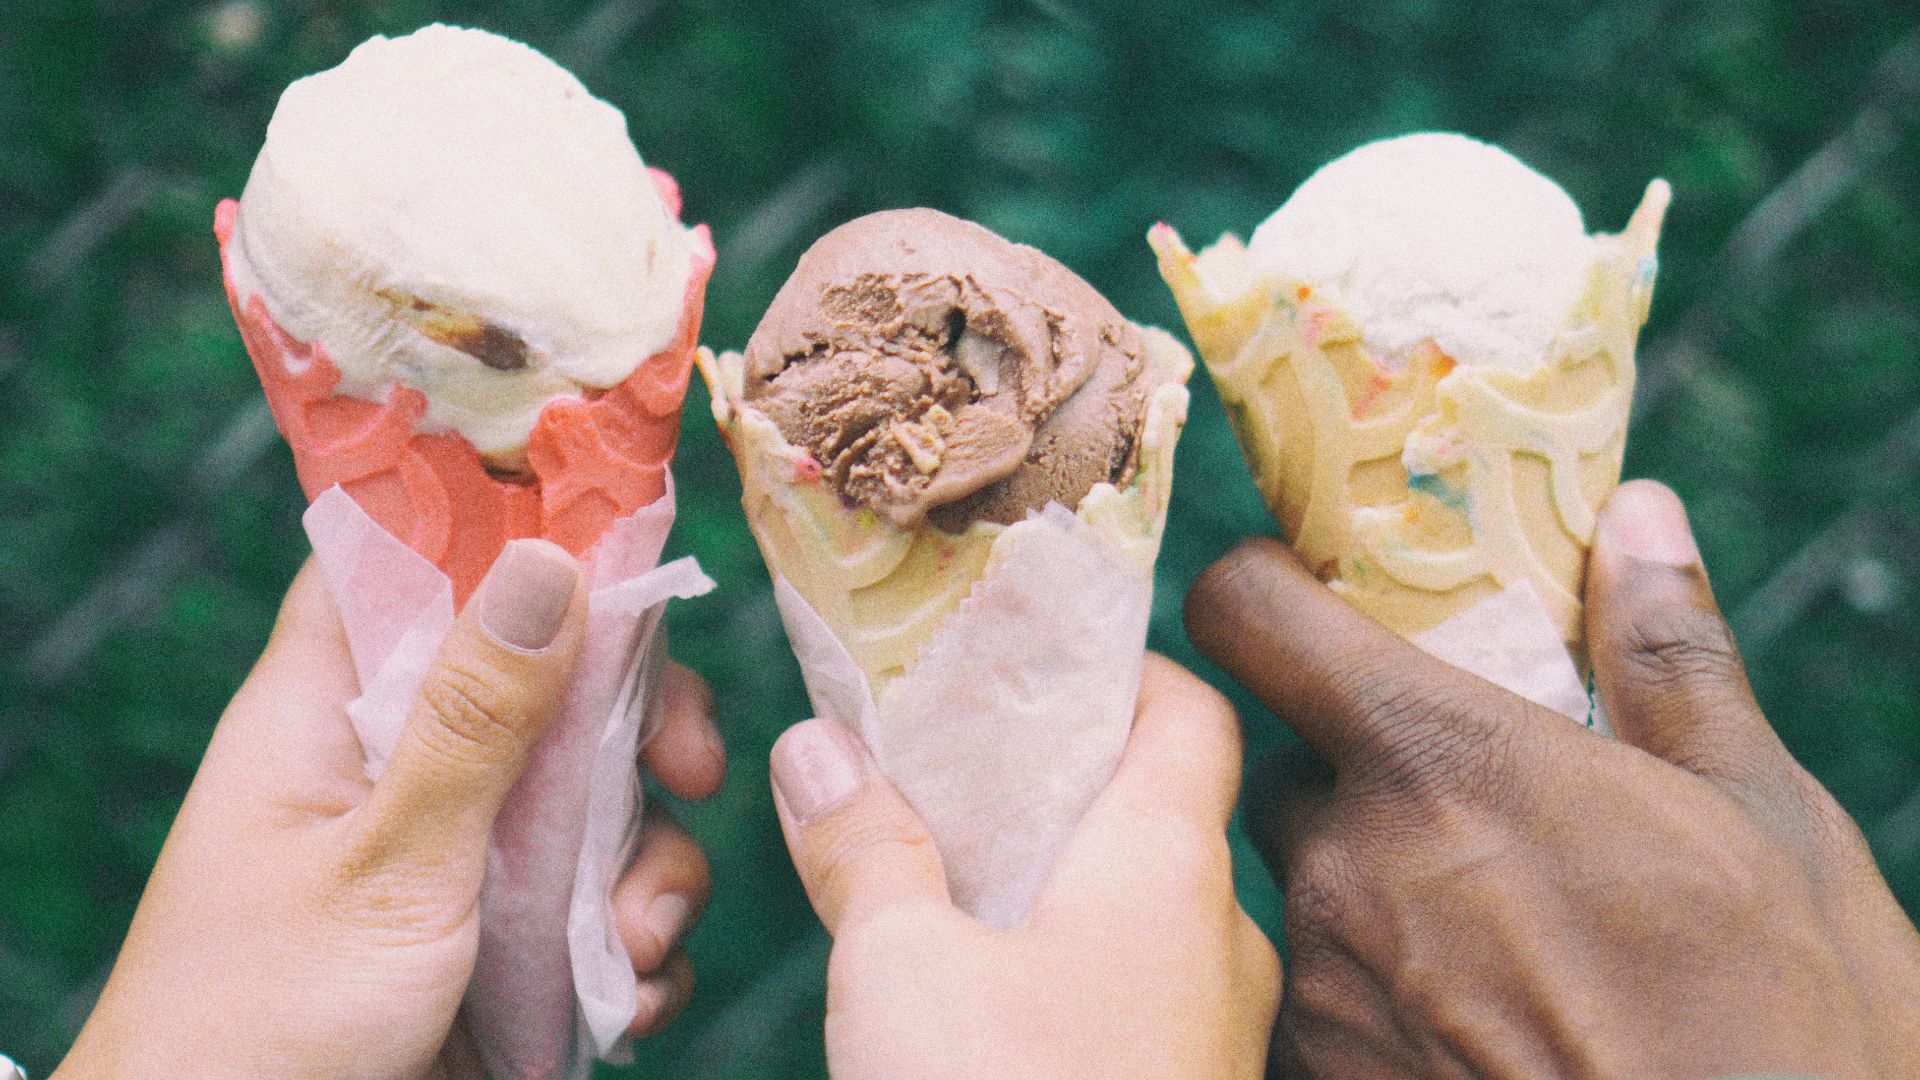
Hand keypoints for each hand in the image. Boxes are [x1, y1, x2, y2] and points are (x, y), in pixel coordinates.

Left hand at [56, 540, 726, 1078]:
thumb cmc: (257, 1028)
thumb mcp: (384, 863)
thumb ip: (475, 718)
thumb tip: (550, 557)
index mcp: (329, 711)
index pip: (414, 560)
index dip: (514, 530)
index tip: (624, 543)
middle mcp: (399, 766)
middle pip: (548, 678)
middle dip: (638, 725)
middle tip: (690, 769)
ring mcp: (458, 855)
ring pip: (598, 799)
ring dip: (650, 865)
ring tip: (635, 946)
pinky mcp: (503, 941)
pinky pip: (604, 903)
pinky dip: (636, 945)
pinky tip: (628, 996)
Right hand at [770, 653, 1279, 1079]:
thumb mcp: (900, 966)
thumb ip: (864, 844)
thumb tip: (819, 747)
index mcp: (1169, 862)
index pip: (1189, 708)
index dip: (1117, 663)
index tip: (1028, 652)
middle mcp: (1216, 934)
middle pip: (1156, 803)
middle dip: (1054, 770)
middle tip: (952, 749)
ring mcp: (1210, 1027)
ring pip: (1138, 905)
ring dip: (1049, 869)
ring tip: (942, 854)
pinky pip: (1130, 988)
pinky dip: (1062, 954)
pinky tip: (976, 977)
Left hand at [1187, 480, 1919, 1078]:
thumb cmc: (1780, 1027)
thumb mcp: (1764, 820)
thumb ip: (1669, 659)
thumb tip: (1639, 521)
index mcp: (1434, 759)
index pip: (1245, 614)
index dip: (1260, 593)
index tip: (1302, 599)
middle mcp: (1343, 864)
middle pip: (1289, 767)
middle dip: (1358, 773)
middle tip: (1472, 811)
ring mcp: (1321, 986)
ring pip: (1306, 890)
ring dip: (1375, 891)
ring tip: (1506, 942)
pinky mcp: (1318, 1079)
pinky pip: (1318, 1002)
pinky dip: (1376, 997)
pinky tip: (1478, 1029)